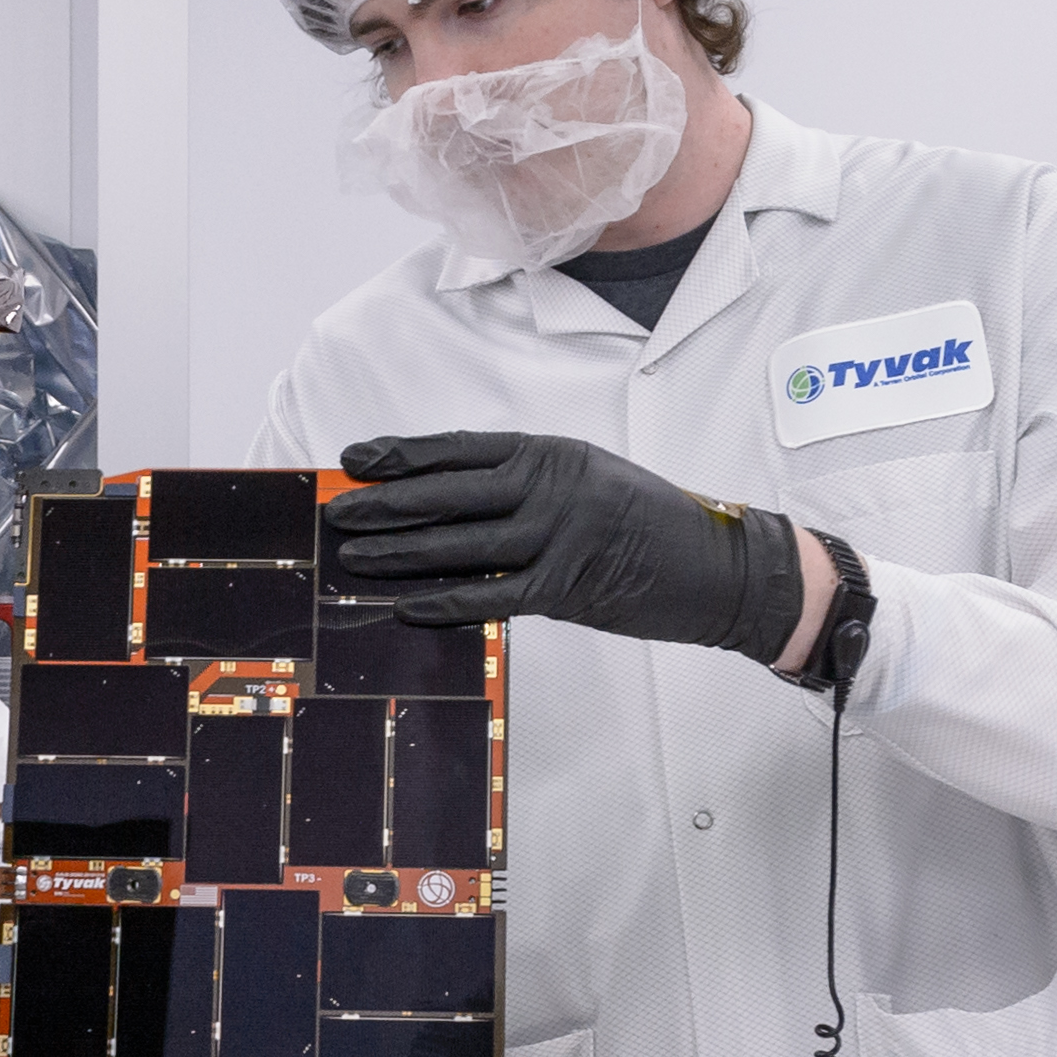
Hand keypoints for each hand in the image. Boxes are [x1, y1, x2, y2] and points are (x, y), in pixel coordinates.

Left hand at [327, 430, 806, 660]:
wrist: (720, 567)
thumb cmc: (648, 522)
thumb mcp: (588, 479)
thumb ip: (526, 485)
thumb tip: (446, 498)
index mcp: (553, 452)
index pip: (460, 449)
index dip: (402, 454)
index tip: (354, 458)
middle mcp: (553, 486)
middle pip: (449, 494)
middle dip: (385, 504)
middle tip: (337, 513)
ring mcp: (560, 535)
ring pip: (461, 546)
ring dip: (400, 554)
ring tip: (353, 557)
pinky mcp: (568, 586)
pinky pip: (491, 596)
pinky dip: (445, 604)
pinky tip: (405, 607)